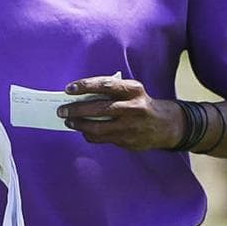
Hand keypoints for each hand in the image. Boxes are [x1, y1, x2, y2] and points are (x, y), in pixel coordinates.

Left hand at [56, 76, 181, 149]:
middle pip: (99, 108)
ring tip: (68, 121)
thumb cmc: (140, 103)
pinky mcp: (128, 140)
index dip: (86, 86)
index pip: (106, 85)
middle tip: (62, 110)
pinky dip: (90, 135)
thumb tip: (80, 97)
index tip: (69, 89)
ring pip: (99, 127)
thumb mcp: (131, 91)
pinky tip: (83, 131)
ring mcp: (131, 126)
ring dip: (80, 125)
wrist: (164, 124)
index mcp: (133, 90)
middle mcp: (133, 107)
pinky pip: (103, 138)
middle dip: (76, 110)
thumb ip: (110, 92)